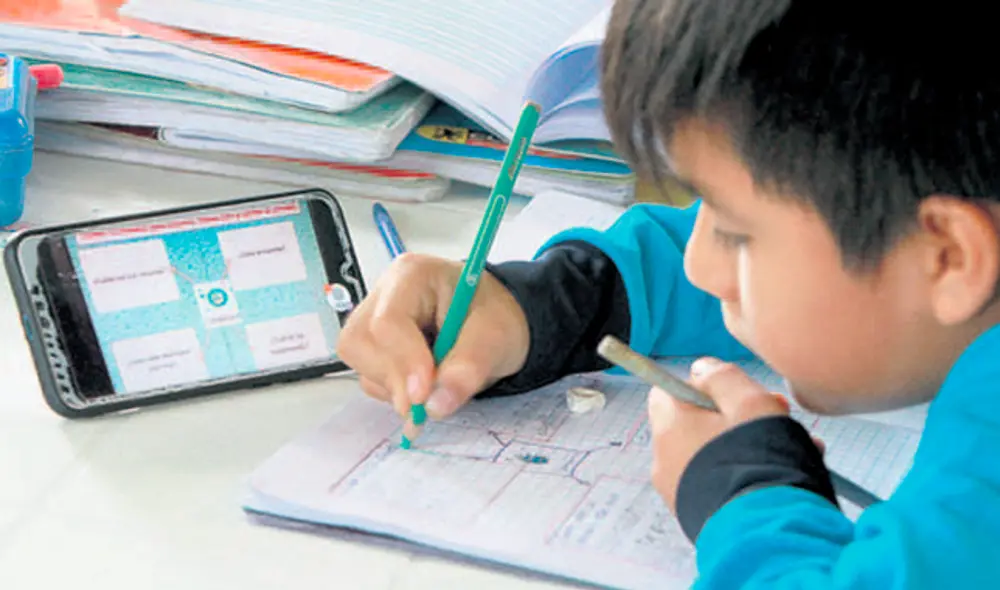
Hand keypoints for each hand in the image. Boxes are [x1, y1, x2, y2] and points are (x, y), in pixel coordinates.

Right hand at [337, 253, 530, 421]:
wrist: (494, 323)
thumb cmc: (494, 317)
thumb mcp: (496, 337)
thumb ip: (468, 367)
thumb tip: (436, 404)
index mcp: (413, 276)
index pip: (388, 321)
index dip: (403, 361)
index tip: (424, 395)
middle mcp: (385, 294)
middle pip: (360, 342)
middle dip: (392, 378)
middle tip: (426, 401)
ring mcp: (373, 320)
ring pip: (360, 363)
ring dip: (394, 387)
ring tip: (434, 384)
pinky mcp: (373, 347)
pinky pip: (369, 378)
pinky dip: (395, 392)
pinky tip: (423, 383)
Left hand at [647, 357, 791, 511]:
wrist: (766, 532)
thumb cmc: (758, 461)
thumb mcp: (749, 401)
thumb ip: (723, 377)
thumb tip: (701, 369)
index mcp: (670, 426)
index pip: (667, 390)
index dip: (703, 386)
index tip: (737, 392)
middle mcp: (664, 459)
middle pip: (695, 423)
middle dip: (736, 416)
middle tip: (776, 416)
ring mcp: (678, 490)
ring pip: (713, 452)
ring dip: (747, 444)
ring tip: (795, 448)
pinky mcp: (696, 514)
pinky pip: (718, 481)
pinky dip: (743, 473)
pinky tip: (783, 474)